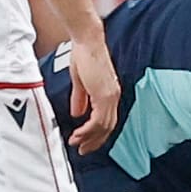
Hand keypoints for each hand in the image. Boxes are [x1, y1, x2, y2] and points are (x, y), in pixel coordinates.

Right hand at [67, 36, 120, 153]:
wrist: (87, 41)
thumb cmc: (84, 56)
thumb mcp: (81, 82)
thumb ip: (80, 99)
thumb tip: (77, 113)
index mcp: (110, 94)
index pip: (107, 120)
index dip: (97, 133)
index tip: (85, 141)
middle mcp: (113, 97)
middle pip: (108, 127)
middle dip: (94, 140)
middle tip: (83, 150)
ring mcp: (110, 96)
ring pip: (104, 126)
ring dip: (89, 137)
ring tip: (77, 144)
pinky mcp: (104, 95)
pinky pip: (98, 119)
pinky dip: (89, 129)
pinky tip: (79, 133)